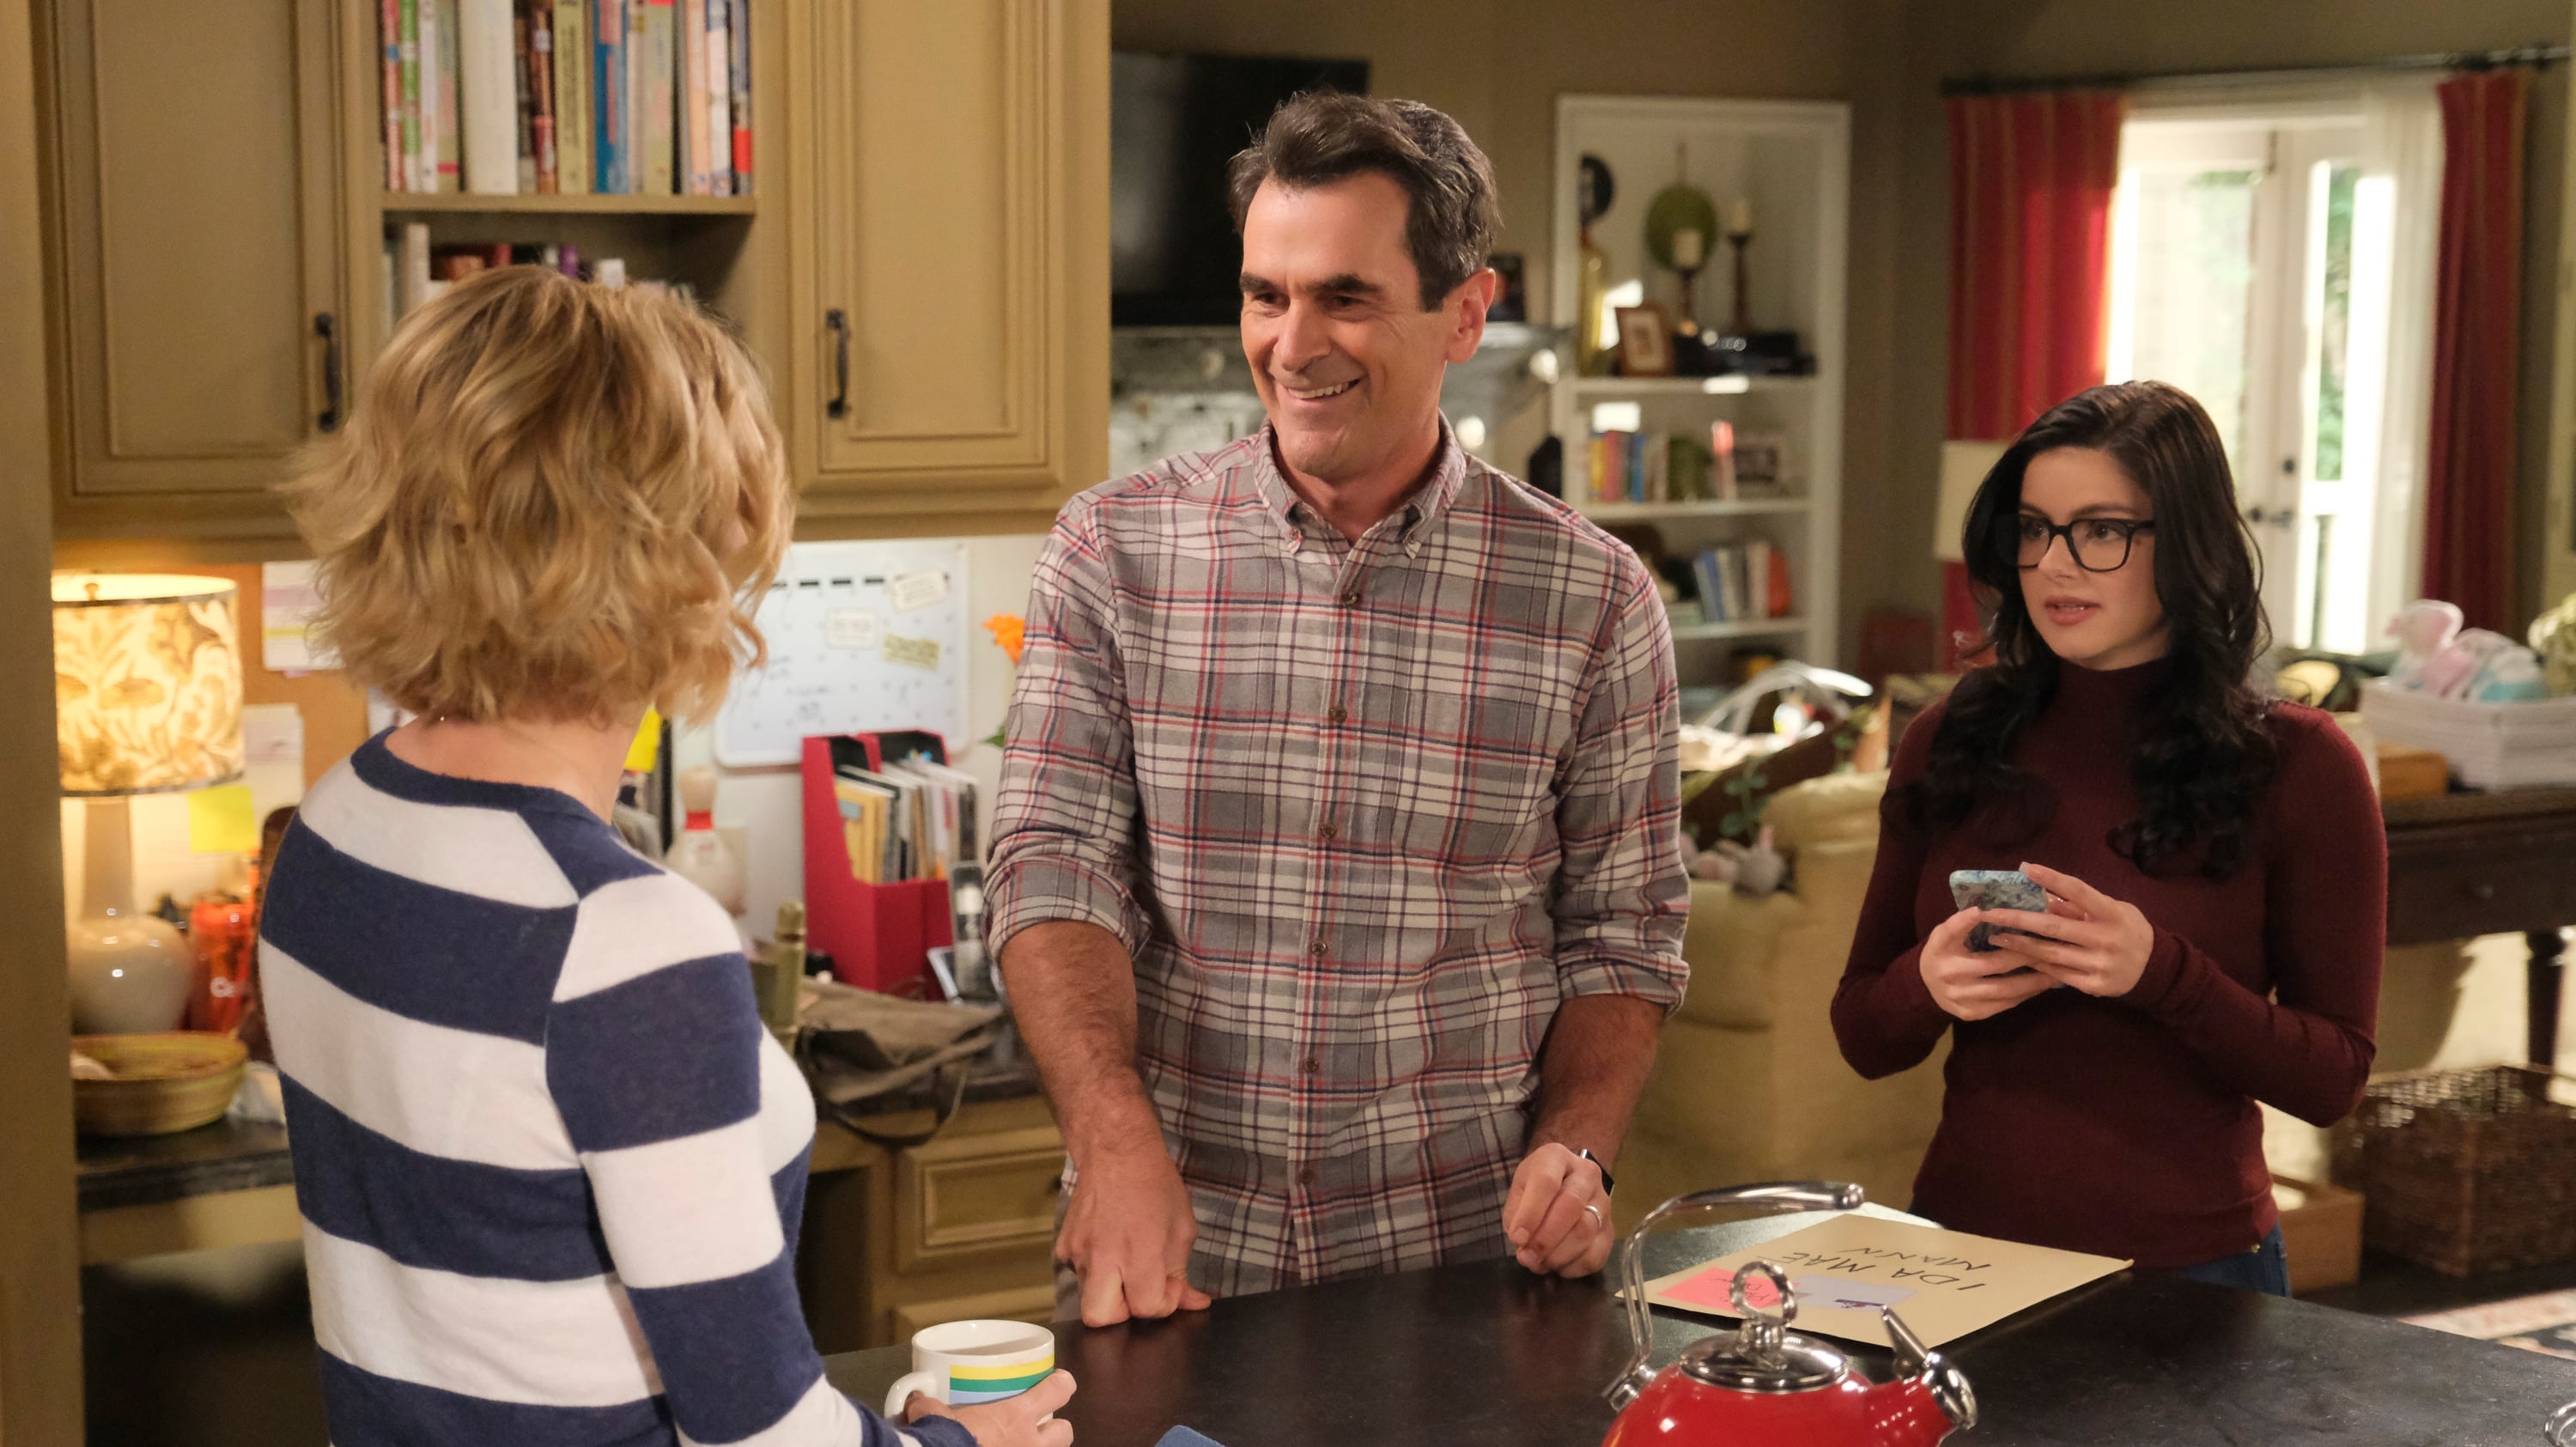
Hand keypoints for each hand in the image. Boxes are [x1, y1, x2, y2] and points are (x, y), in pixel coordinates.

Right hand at [907, 1369, 1076, 1446]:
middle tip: (1036, 1427)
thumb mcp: (933, 1414)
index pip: (1058, 1390)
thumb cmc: (942, 1440)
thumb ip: (932, 1404)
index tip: (1057, 1382)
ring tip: (1021, 1446)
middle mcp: (1029, 1443)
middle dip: (1055, 1428)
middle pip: (1065, 1431)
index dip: (1061, 1384)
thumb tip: (918, 1399)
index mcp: (1016, 1416)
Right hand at [1055, 1146, 1213, 1327]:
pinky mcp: (1063, 1245)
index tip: (1169, 1284)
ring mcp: (1078, 1251)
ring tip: (1125, 1261)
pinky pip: (1078, 1274)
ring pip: (1088, 1297)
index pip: (1146, 1306)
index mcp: (1139, 1252)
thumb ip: (1182, 1273)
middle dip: (1123, 1314)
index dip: (1163, 1303)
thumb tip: (1193, 1303)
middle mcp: (1103, 1256)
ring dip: (1110, 1290)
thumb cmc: (1155, 1185)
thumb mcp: (1182, 1229)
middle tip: (1139, 1291)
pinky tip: (1109, 1247)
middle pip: (1100, 1318)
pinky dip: (1095, 1271)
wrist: (1116, 1152)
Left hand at [1502, 1142, 1615, 1276]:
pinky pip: (1597, 1254)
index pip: (1547, 1182)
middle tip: (1527, 1256)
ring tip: (1539, 1262)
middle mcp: (1586, 1174)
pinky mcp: (1610, 1228)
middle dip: (1545, 1238)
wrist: (1564, 1183)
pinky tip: (1558, 1265)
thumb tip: (1524, 1245)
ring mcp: (1603, 1201)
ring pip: (1585, 1231)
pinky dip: (1574, 1267)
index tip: (1517, 1238)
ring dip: (1558, 1254)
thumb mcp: (1519, 1190)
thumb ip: (1517, 1216)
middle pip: (1571, 1206)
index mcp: (1556, 1157)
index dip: (1531, 1214)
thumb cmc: (1535, 1187)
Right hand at [1918, 905, 2058, 1021]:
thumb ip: (1962, 923)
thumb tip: (1991, 908)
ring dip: (2033, 979)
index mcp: (1939, 948)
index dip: (1963, 922)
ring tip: (2055, 970)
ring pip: (2004, 988)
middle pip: (1992, 963)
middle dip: (2024, 954)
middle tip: (2051, 946)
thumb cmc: (1946, 953)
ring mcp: (1960, 997)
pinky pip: (2004, 1004)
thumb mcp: (1946, 934)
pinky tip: (2040, 985)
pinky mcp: (1971, 1012)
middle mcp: (1948, 974)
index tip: (1980, 911)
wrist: (1927, 988)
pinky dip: (2025, 994)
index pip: (1949, 932)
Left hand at [1979, 861, 2155, 997]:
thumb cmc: (2126, 929)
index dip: (2052, 878)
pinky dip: (2036, 964)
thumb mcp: (2111, 909)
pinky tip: (2018, 958)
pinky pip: (2057, 973)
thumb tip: (2040, 894)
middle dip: (2018, 919)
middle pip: (2054, 927)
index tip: (2025, 868)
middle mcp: (2106, 939)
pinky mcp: (2094, 985)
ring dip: (2019, 945)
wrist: (2154, 969)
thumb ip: (2079, 906)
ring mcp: (2100, 964)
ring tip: (1995, 937)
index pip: (2078, 891)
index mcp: (2112, 914)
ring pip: (2050, 953)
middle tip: (1990, 913)